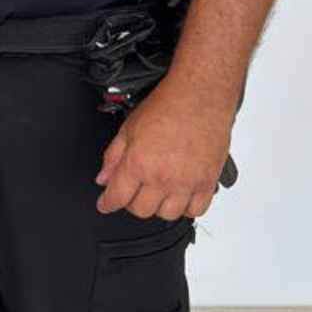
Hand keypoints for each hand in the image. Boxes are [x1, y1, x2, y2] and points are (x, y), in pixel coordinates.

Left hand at [94, 84, 233, 220]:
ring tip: (157, 191)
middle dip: (131, 203)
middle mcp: (162, 178)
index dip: (107, 203)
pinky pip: (196, 211)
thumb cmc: (167, 106)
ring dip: (158, 207)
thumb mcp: (128, 128)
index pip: (117, 197)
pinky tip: (179, 194)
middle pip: (141, 210)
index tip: (106, 204)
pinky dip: (185, 207)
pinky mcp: (208, 183)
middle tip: (132, 191)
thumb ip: (113, 156)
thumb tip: (103, 178)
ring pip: (167, 215)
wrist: (200, 96)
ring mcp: (187, 183)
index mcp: (138, 164)